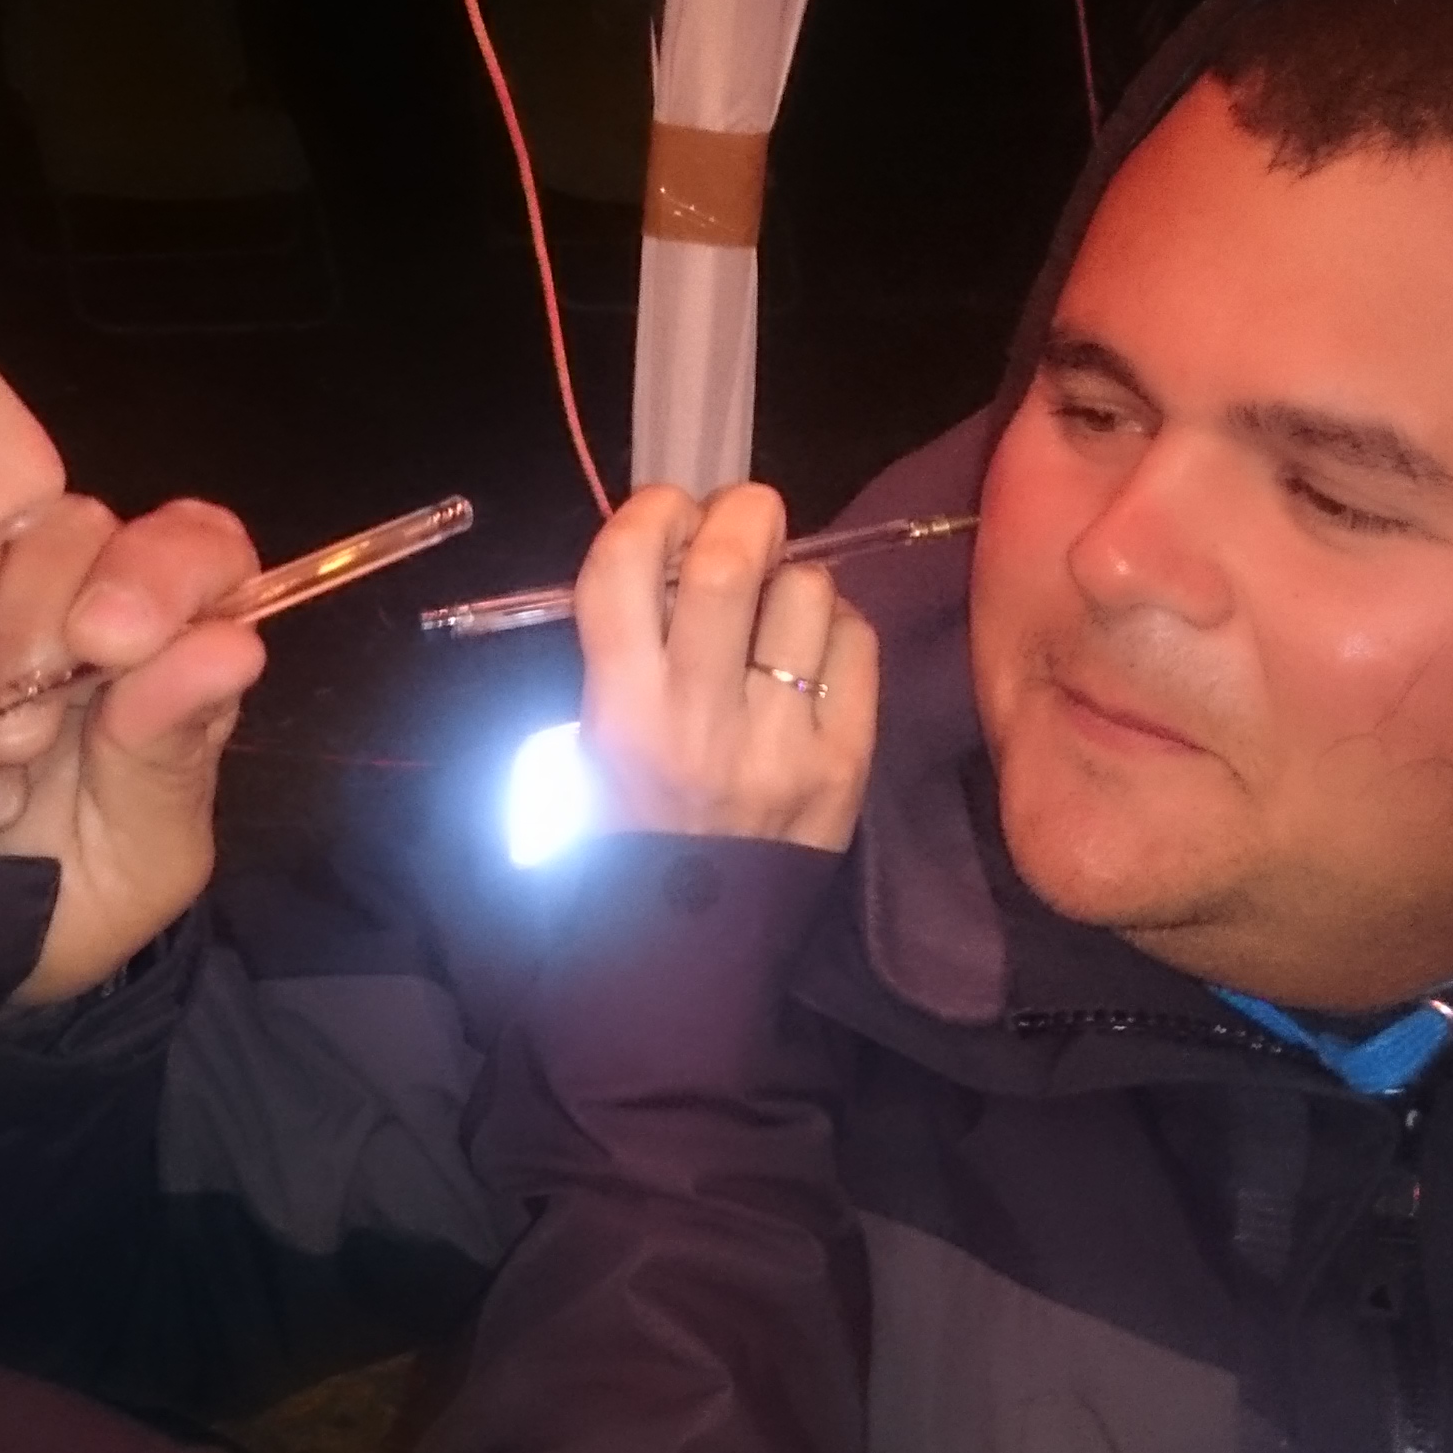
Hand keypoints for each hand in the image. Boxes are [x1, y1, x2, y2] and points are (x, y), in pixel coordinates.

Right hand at [0, 493, 264, 1004]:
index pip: (200, 553)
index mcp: (173, 653)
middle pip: (82, 530)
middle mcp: (84, 605)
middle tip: (26, 722)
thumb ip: (175, 757)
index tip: (112, 638)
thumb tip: (230, 648)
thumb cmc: (72, 904)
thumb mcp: (142, 857)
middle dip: (52, 612)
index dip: (169, 570)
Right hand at [572, 482, 877, 852]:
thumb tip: (684, 543)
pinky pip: (859, 642)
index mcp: (622, 711)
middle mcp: (700, 718)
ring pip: (808, 591)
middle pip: (732, 562)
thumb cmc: (629, 824)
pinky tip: (813, 657)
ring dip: (791, 579)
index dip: (652, 512)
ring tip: (775, 613)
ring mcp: (783, 740)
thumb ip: (628, 641)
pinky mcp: (848, 760)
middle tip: (744, 525)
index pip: (624, 565)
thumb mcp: (593, 735)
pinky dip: (836, 629)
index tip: (669, 515)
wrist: (690, 940)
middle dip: (741, 514)